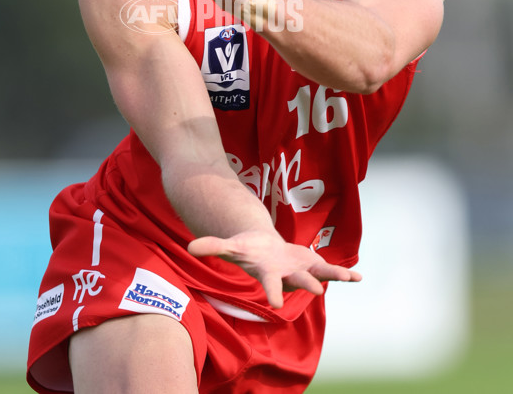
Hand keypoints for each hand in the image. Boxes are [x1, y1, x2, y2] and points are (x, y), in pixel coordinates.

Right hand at [188, 230, 361, 308]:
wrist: (265, 253)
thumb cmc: (247, 249)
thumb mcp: (230, 246)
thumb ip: (212, 247)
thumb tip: (189, 247)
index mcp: (267, 273)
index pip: (270, 285)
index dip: (273, 292)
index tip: (277, 303)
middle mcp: (286, 276)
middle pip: (297, 281)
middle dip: (306, 285)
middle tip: (316, 290)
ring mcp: (301, 271)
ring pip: (318, 275)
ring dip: (333, 276)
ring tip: (349, 278)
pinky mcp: (312, 264)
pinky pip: (330, 269)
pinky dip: (343, 273)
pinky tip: (358, 277)